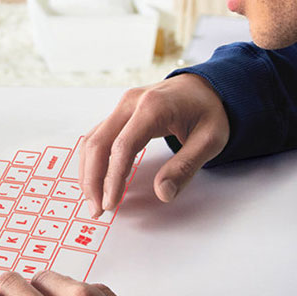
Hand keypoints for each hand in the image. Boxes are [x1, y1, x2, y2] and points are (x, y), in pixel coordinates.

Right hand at [80, 73, 229, 216]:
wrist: (206, 87)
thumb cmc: (209, 111)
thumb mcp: (210, 140)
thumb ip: (185, 167)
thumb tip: (163, 193)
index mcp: (153, 107)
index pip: (122, 147)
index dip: (113, 178)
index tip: (111, 203)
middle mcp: (130, 103)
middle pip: (98, 144)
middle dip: (92, 180)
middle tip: (96, 208)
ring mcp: (121, 107)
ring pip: (91, 141)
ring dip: (87, 173)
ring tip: (93, 200)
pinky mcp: (118, 113)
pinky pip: (96, 137)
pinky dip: (91, 161)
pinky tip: (94, 180)